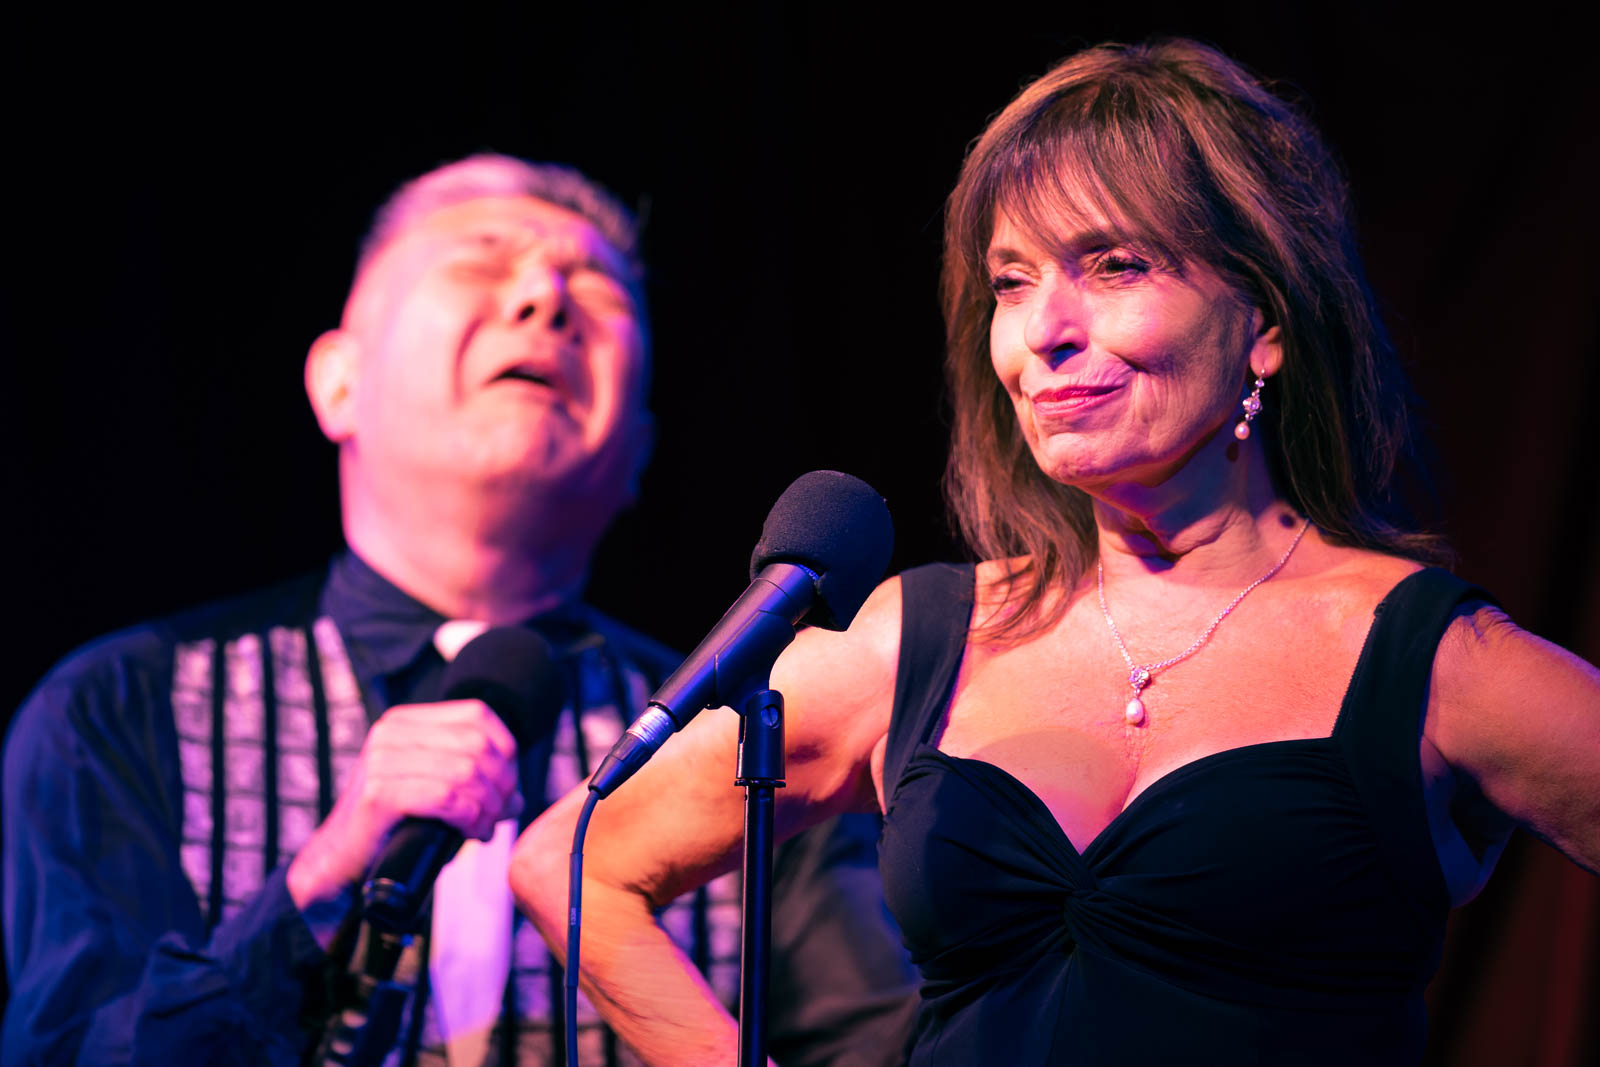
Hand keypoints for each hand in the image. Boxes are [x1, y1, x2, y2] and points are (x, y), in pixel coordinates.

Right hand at [287, 699, 522, 911]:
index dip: (505, 752)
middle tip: (500, 815)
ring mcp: (381, 761)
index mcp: (406, 722)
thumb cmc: (392, 828)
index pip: (478, 716)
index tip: (507, 788)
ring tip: (484, 828)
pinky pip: (445, 798)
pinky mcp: (378, 795)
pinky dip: (469, 818)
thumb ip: (474, 785)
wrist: (339, 863)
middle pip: (477, 744)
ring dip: (487, 806)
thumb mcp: (436, 795)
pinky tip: (470, 833)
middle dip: (500, 783)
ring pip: (466, 771)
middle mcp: (392, 733)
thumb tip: (516, 799)